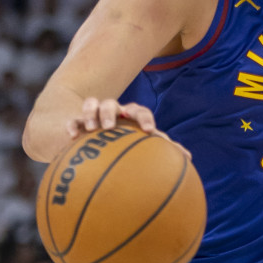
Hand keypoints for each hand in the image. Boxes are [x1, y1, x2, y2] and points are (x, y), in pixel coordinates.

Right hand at [66, 99, 190, 159]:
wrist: (97, 137)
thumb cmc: (125, 142)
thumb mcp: (142, 144)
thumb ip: (162, 149)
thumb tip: (190, 159)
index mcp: (131, 116)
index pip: (140, 111)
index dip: (145, 118)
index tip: (149, 131)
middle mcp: (113, 112)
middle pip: (112, 103)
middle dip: (112, 112)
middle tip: (112, 126)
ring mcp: (94, 115)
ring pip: (92, 104)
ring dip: (92, 114)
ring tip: (94, 129)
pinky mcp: (77, 122)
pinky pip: (73, 120)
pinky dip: (73, 125)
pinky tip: (72, 137)